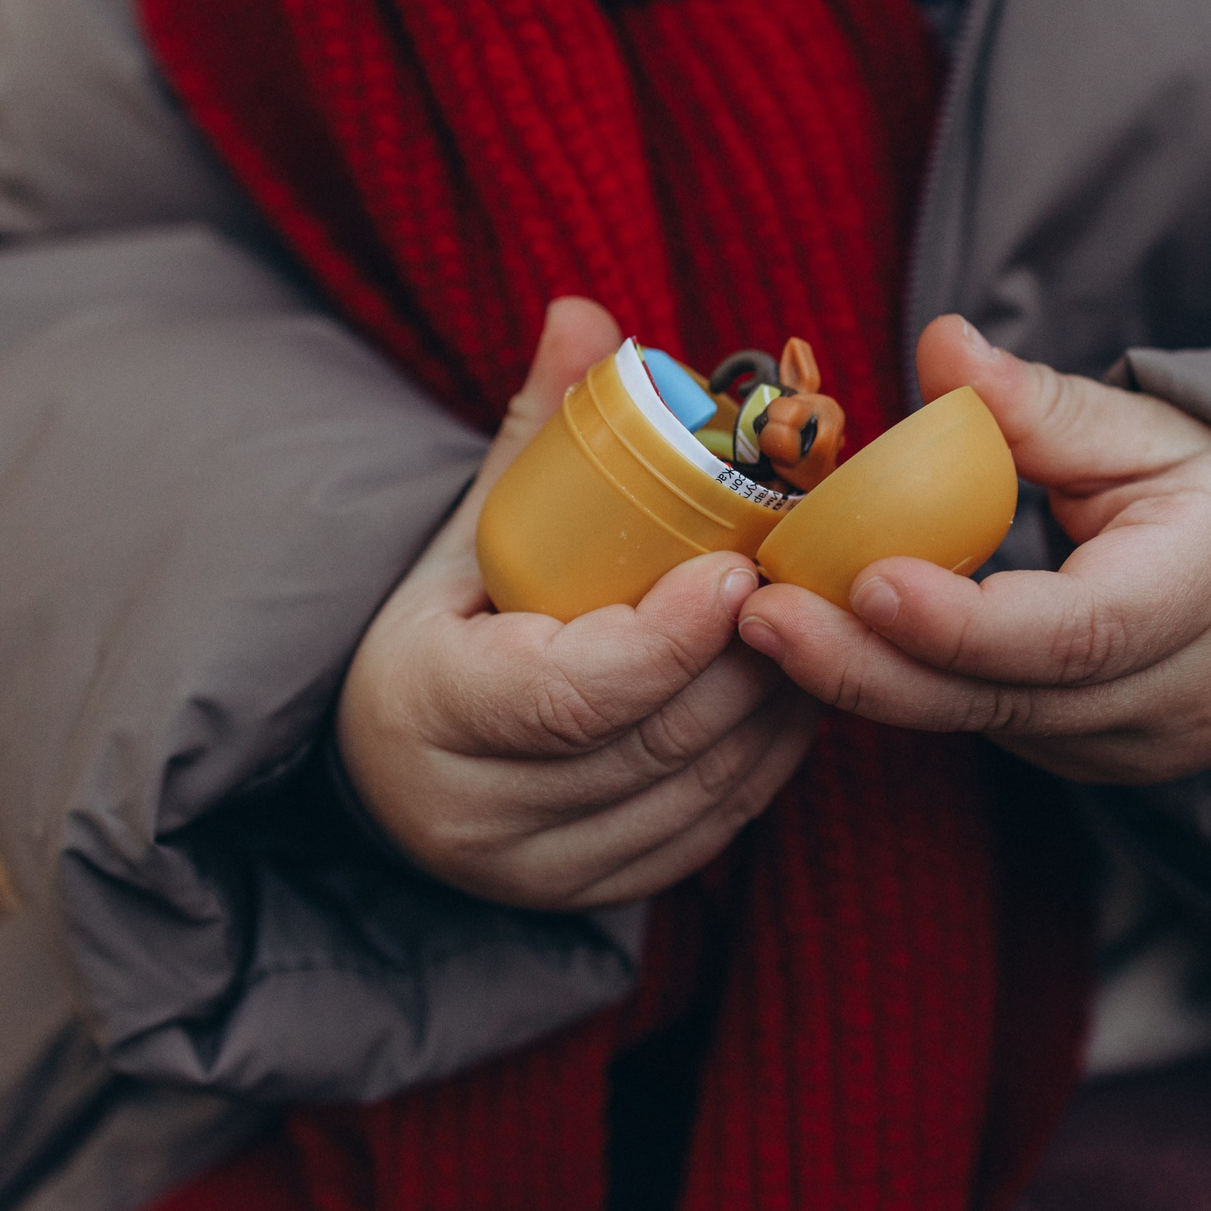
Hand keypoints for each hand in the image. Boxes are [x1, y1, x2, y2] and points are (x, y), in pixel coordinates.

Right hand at [334, 298, 818, 909]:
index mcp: (425, 711)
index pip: (570, 693)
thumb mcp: (468, 528)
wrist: (390, 757)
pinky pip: (708, 833)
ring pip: (695, 793)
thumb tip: (586, 313)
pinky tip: (798, 694)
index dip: (668, 638)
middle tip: (812, 581)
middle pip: (650, 740)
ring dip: (774, 710)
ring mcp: (536, 871)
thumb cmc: (441, 624)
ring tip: (819, 626)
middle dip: (748, 660)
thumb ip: (535, 434)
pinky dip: (767, 764)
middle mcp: (474, 814)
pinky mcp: (591, 898)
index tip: (738, 567)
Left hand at [735, 316, 1210, 783]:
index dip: (965, 620)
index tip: (868, 579)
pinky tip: (825, 639)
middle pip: (1002, 701)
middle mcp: (1167, 695)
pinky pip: (980, 728)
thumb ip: (1042, 403)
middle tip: (762, 615)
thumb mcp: (1156, 429)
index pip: (1076, 632)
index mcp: (1204, 595)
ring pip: (977, 726)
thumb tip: (941, 344)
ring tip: (764, 618)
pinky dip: (903, 685)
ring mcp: (1125, 748)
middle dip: (869, 665)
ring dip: (866, 677)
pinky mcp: (1082, 765)